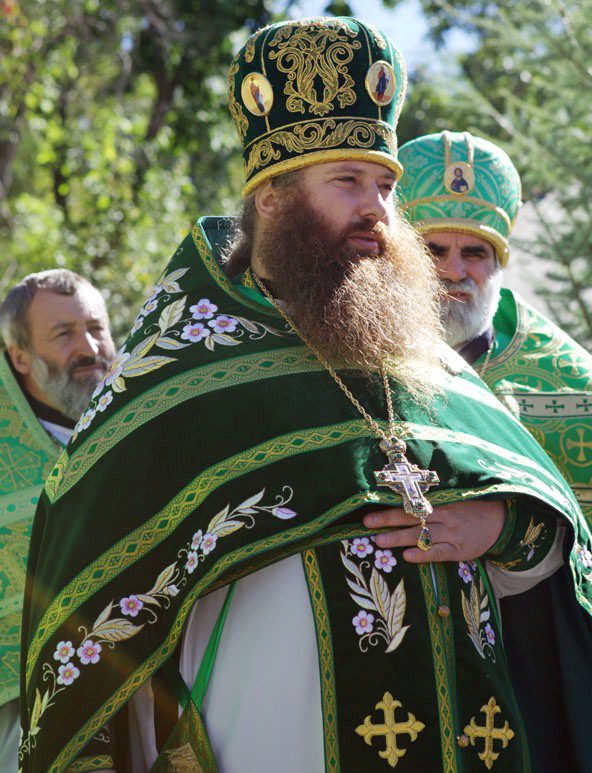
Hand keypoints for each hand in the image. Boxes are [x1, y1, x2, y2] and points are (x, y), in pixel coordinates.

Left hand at [362, 500, 505, 563]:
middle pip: (412, 517)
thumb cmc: (469, 507)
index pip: (411, 502)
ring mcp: (452, 533)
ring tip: (379, 541)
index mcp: (441, 500)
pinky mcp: (458, 550)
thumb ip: (430, 497)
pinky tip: (408, 556)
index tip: (371, 506)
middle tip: (367, 523)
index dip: (391, 504)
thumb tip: (400, 494)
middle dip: (388, 520)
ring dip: (399, 538)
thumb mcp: (453, 496)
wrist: (501, 521)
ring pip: (421, 535)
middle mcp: (445, 515)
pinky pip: (438, 552)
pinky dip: (423, 554)